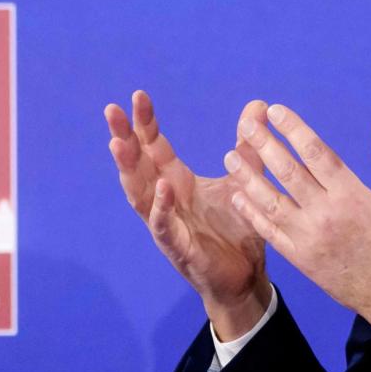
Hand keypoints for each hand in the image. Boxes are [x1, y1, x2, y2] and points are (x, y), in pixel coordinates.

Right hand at [104, 91, 272, 338]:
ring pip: (139, 193)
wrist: (245, 276)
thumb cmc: (235, 228)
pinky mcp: (178, 248)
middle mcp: (164, 199)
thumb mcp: (242, 180)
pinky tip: (162, 188)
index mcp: (175, 180)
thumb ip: (246, 146)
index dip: (145, 122)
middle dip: (123, 137)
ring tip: (119, 144)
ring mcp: (167, 223)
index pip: (153, 146)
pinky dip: (161, 207)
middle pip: (136, 164)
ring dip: (128, 169)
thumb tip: (258, 105)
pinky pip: (164, 226)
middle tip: (112, 111)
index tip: (138, 95)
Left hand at [224, 104, 370, 336]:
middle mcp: (326, 212)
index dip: (293, 129)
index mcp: (351, 194)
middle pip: (287, 171)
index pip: (315, 153)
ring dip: (248, 177)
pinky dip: (252, 214)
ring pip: (271, 201)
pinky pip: (270, 232)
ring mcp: (309, 237)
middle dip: (263, 144)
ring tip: (230, 156)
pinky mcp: (300, 258)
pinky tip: (238, 197)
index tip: (275, 111)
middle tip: (245, 124)